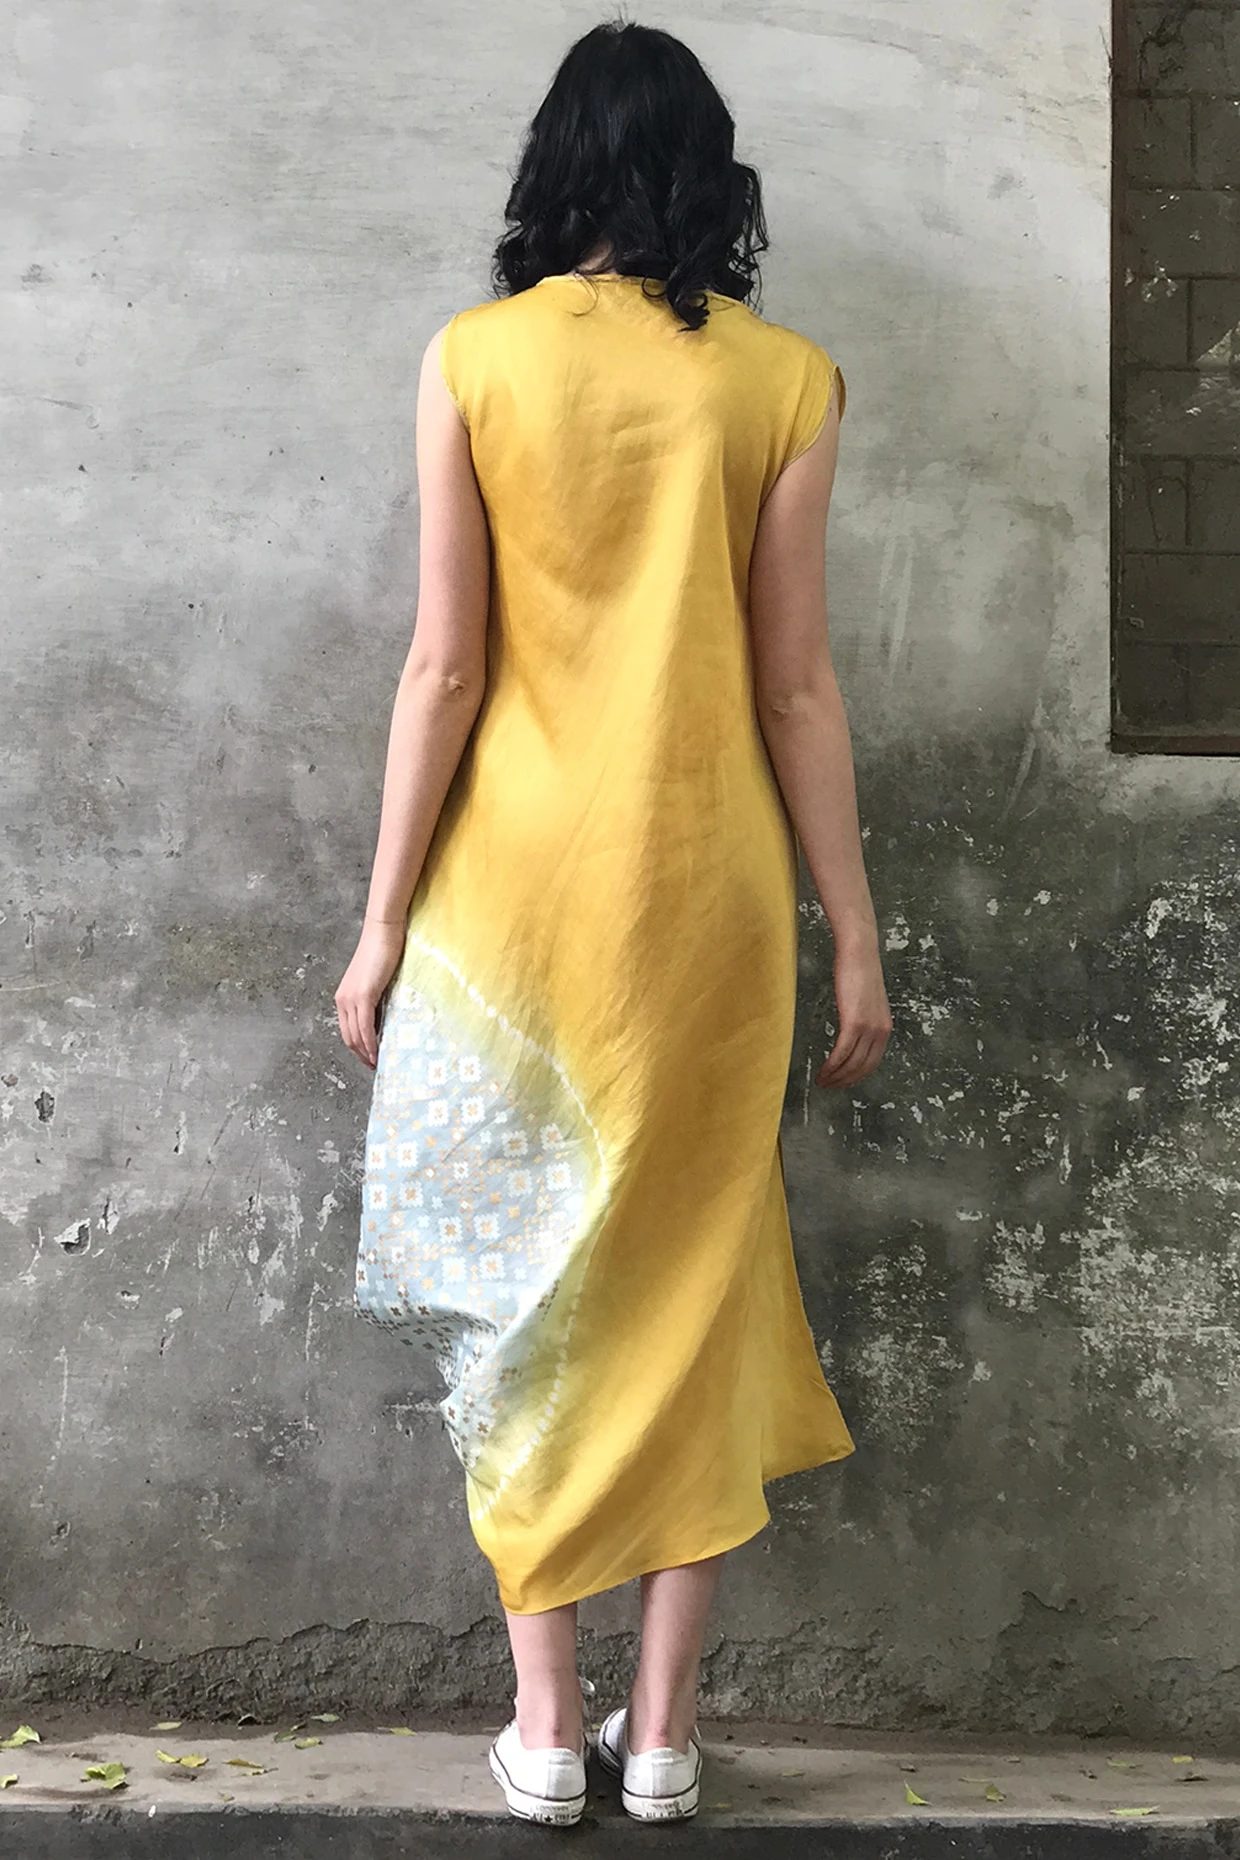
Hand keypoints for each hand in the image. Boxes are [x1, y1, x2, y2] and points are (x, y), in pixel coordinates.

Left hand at [335, 919, 405, 1068]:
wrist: (383, 931)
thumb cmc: (384, 950)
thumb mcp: (378, 980)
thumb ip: (377, 999)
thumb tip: (385, 1018)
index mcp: (344, 996)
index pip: (347, 1030)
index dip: (357, 1048)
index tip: (370, 1058)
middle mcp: (343, 999)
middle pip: (348, 1037)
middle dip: (361, 1055)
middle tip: (375, 1067)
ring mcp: (351, 998)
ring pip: (355, 1035)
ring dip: (366, 1053)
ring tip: (378, 1064)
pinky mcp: (363, 995)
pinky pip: (365, 1027)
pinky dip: (371, 1043)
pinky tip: (378, 1052)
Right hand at [817, 938, 891, 1088]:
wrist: (859, 952)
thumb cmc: (858, 970)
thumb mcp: (865, 1000)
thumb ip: (862, 1018)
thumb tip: (851, 1030)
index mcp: (884, 1028)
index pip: (871, 1063)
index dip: (855, 1077)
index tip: (841, 1082)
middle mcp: (880, 1031)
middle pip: (862, 1068)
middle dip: (844, 1081)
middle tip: (828, 1086)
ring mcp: (868, 1028)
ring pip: (851, 1064)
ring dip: (835, 1076)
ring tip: (821, 1081)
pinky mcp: (854, 1022)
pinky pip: (841, 1052)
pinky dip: (831, 1065)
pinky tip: (822, 1070)